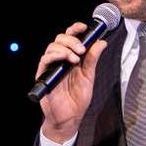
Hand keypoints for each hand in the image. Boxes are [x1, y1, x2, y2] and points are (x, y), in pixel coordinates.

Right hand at [37, 22, 106, 142]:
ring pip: (52, 46)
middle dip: (72, 40)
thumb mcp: (89, 76)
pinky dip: (56, 56)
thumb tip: (101, 42)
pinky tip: (67, 60)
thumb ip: (92, 59)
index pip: (70, 38)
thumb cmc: (77, 99)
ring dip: (65, 48)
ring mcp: (51, 67)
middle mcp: (60, 60)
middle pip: (60, 39)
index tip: (84, 27)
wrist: (69, 118)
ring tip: (76, 58)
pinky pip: (45, 60)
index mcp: (71, 58)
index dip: (75, 29)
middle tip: (82, 49)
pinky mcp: (43, 75)